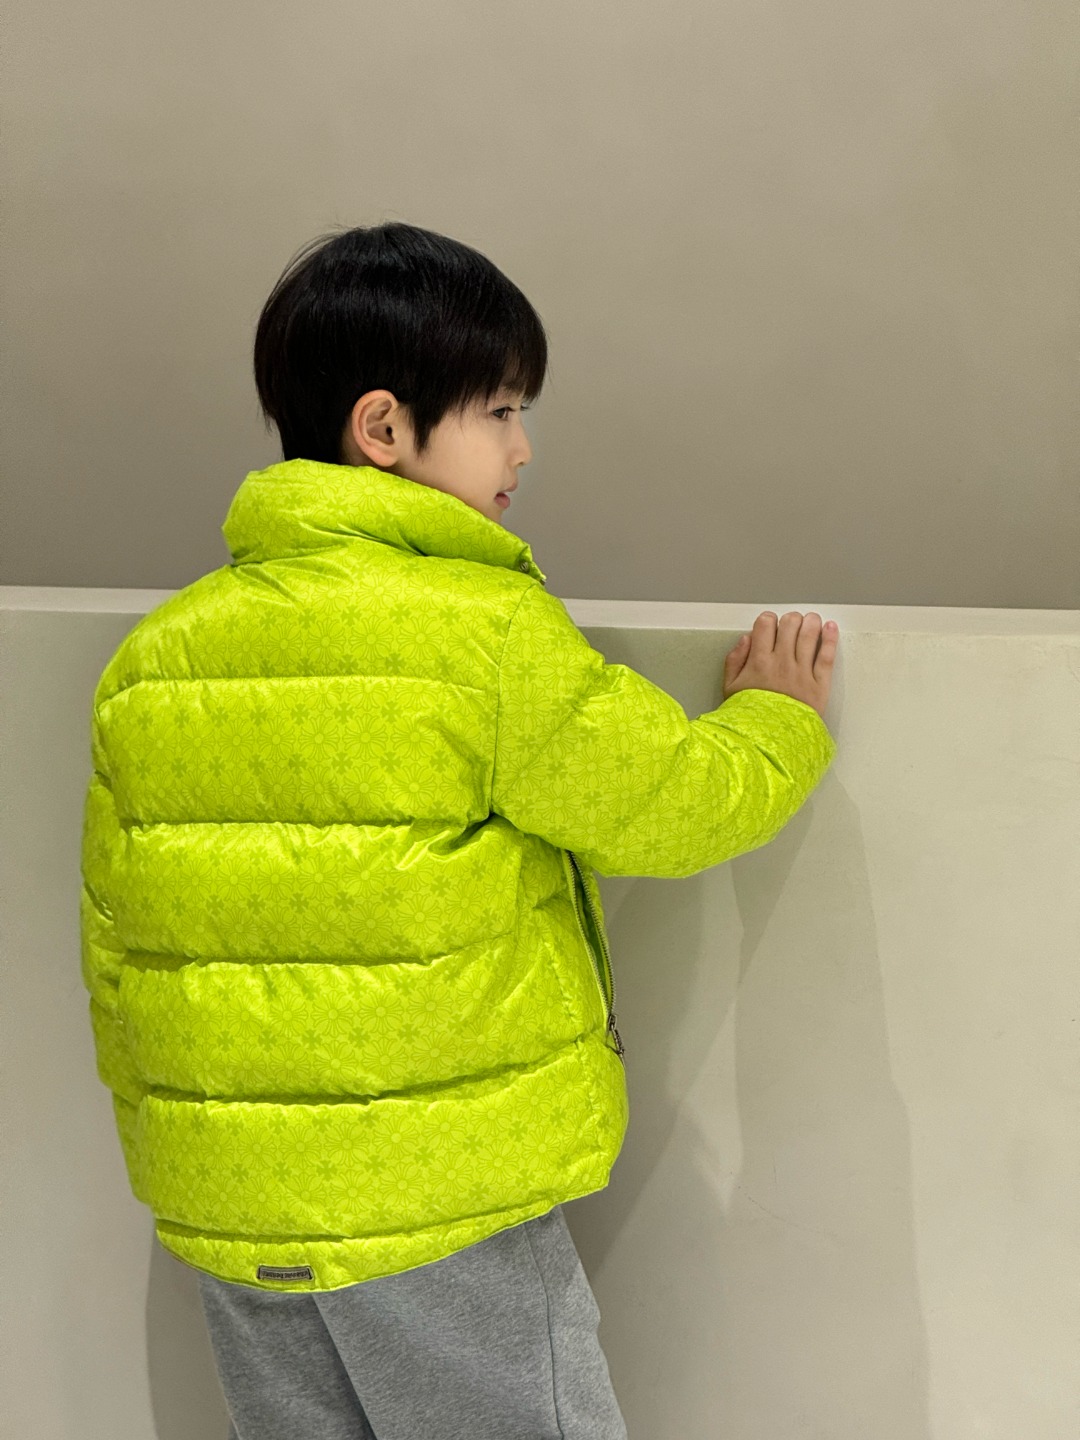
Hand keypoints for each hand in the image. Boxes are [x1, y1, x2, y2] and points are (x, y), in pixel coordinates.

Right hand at [722, 611, 837, 721]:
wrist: (769, 743)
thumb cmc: (750, 719)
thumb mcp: (730, 689)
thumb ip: (735, 660)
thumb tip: (746, 639)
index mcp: (759, 661)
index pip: (766, 624)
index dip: (768, 620)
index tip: (770, 624)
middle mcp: (782, 663)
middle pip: (790, 624)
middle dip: (791, 619)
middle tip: (792, 624)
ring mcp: (802, 672)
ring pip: (810, 634)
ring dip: (812, 622)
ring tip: (811, 620)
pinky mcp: (819, 684)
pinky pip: (827, 655)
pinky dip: (830, 638)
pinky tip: (830, 628)